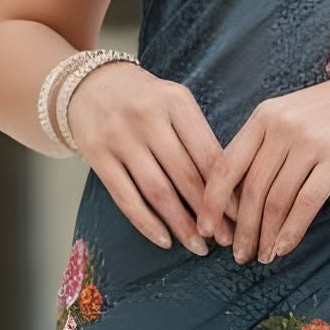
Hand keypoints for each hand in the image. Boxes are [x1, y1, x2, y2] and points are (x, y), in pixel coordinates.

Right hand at [65, 62, 221, 252]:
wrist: (90, 82)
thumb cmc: (145, 100)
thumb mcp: (175, 104)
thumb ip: (198, 139)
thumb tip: (229, 193)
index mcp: (176, 101)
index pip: (208, 155)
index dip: (226, 192)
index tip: (240, 217)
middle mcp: (147, 116)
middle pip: (185, 176)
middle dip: (209, 214)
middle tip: (225, 239)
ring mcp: (119, 136)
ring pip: (158, 191)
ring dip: (181, 224)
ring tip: (198, 246)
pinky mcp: (96, 154)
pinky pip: (125, 197)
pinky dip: (146, 223)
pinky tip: (164, 240)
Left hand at [201, 54, 329, 264]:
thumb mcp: (294, 113)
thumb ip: (267, 142)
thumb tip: (243, 191)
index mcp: (264, 115)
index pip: (226, 165)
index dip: (212, 202)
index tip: (206, 229)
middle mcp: (281, 127)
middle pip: (250, 189)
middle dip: (241, 229)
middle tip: (237, 256)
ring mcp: (310, 142)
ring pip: (276, 200)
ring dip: (266, 235)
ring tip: (262, 257)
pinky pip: (306, 202)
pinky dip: (292, 230)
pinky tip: (285, 248)